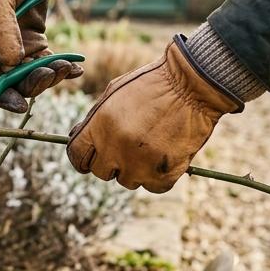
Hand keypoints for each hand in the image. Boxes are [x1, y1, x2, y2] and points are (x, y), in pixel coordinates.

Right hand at [0, 0, 82, 112]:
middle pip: (8, 85)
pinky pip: (45, 66)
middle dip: (30, 86)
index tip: (18, 104)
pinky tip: (73, 67)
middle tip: (48, 74)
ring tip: (64, 66)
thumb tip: (12, 63)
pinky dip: (60, 70)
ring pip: (29, 78)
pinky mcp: (34, 47)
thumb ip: (1, 32)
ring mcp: (14, 52)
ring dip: (47, 77)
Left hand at [67, 35, 242, 191]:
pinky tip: (165, 155)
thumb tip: (79, 139)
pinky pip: (153, 186)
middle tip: (127, 147)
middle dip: (111, 162)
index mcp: (99, 127)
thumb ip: (95, 121)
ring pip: (128, 180)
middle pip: (101, 172)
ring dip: (136, 168)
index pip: (77, 157)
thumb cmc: (151, 84)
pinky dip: (159, 176)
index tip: (92, 157)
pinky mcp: (165, 174)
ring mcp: (140, 164)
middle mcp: (115, 148)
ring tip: (151, 145)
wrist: (192, 85)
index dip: (83, 157)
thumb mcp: (114, 94)